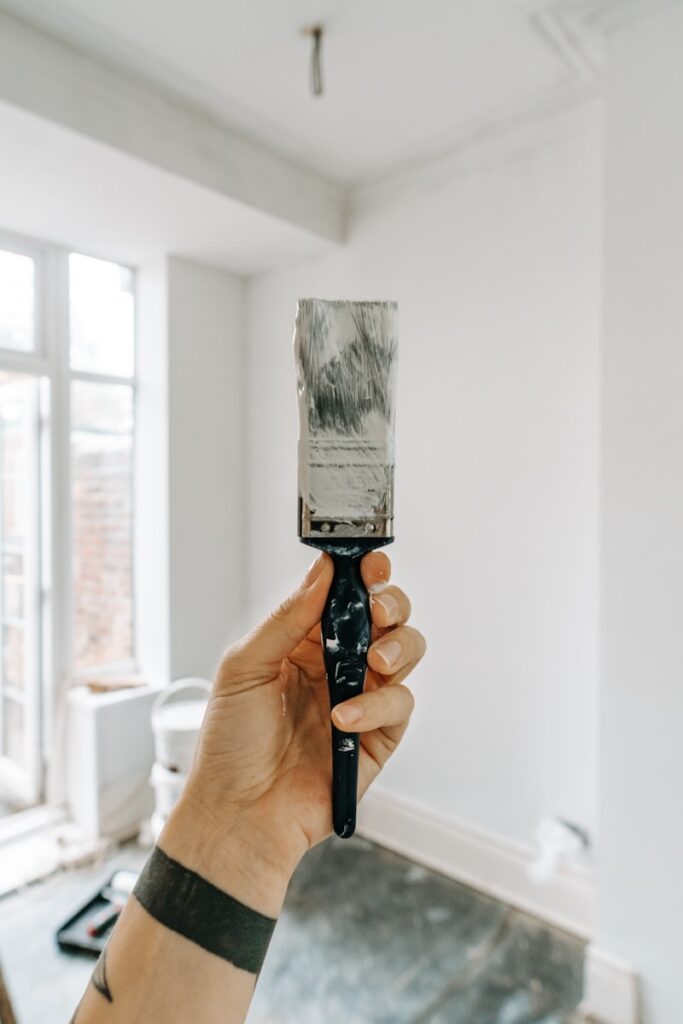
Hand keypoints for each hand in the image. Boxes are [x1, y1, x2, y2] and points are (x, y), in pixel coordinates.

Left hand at [181, 552, 425, 878]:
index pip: (342, 596)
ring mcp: (361, 698)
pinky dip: (378, 705)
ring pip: (404, 653)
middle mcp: (336, 665)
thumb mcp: (245, 669)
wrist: (239, 815)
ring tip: (374, 659)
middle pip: (386, 617)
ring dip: (398, 646)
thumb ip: (287, 619)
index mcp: (302, 643)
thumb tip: (323, 571)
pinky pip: (398, 704)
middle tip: (379, 607)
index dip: (361, 575)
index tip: (369, 563)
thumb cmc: (230, 745)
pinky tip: (346, 718)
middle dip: (391, 603)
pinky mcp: (378, 736)